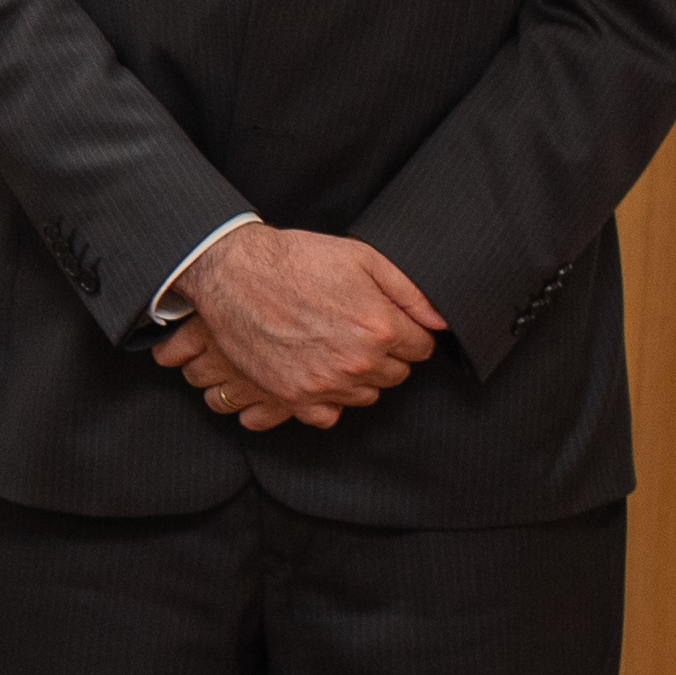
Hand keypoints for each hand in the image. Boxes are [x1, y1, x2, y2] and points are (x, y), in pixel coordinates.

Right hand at [152, 225, 443, 428]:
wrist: (234, 273)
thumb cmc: (298, 260)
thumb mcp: (362, 258)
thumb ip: (409, 292)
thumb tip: (441, 321)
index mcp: (380, 327)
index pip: (421, 348)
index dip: (408, 333)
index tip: (390, 322)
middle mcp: (358, 362)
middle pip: (396, 375)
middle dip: (386, 354)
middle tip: (358, 330)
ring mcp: (324, 383)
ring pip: (366, 395)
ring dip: (359, 377)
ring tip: (336, 347)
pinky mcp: (293, 396)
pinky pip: (329, 416)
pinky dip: (329, 400)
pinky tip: (320, 374)